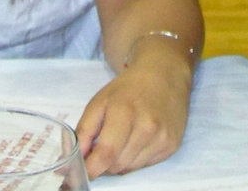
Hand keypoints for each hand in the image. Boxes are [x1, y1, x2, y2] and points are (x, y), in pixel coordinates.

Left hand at [74, 54, 191, 177]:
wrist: (163, 74)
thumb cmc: (128, 88)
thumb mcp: (100, 101)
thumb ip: (85, 130)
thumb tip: (76, 159)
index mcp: (124, 111)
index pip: (106, 153)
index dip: (92, 168)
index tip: (83, 172)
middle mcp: (147, 127)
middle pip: (117, 164)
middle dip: (105, 162)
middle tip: (103, 146)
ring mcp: (161, 137)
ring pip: (130, 168)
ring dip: (121, 161)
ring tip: (123, 139)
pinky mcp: (172, 145)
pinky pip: (145, 165)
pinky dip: (136, 158)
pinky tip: (139, 139)